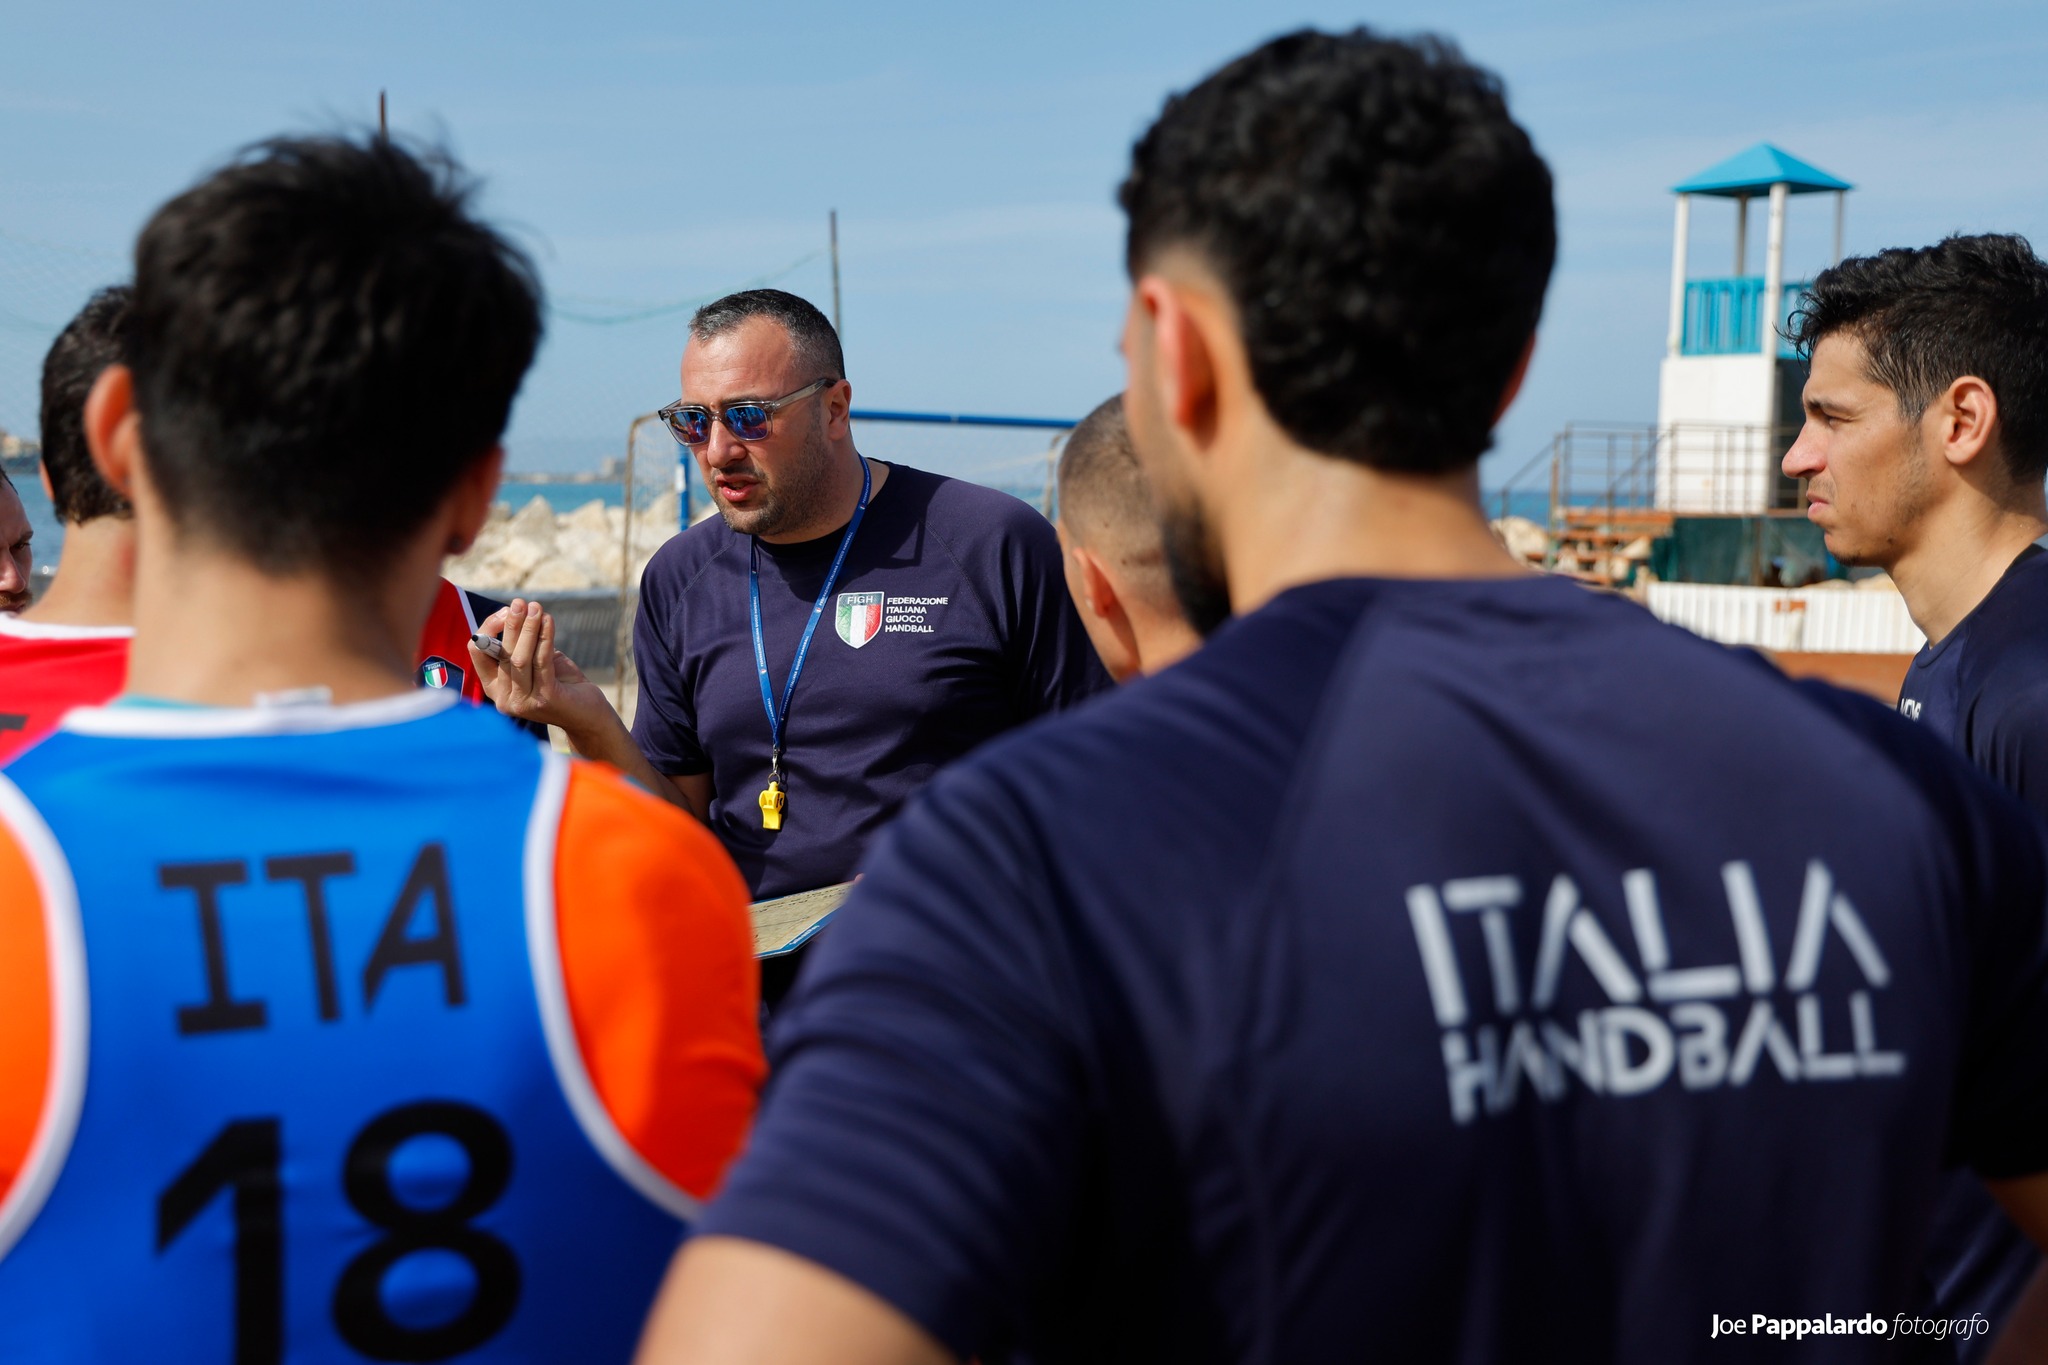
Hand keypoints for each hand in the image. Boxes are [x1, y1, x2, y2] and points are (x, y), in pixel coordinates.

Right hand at [469, 599, 615, 732]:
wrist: (588, 715)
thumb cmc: (561, 684)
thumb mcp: (535, 662)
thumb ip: (522, 644)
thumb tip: (516, 611)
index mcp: (494, 688)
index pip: (477, 652)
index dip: (488, 628)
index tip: (506, 610)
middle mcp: (503, 698)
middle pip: (500, 653)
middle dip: (511, 624)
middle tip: (519, 602)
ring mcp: (523, 702)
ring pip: (519, 657)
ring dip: (528, 629)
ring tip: (536, 607)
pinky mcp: (545, 699)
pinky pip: (542, 661)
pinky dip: (545, 637)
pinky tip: (549, 620)